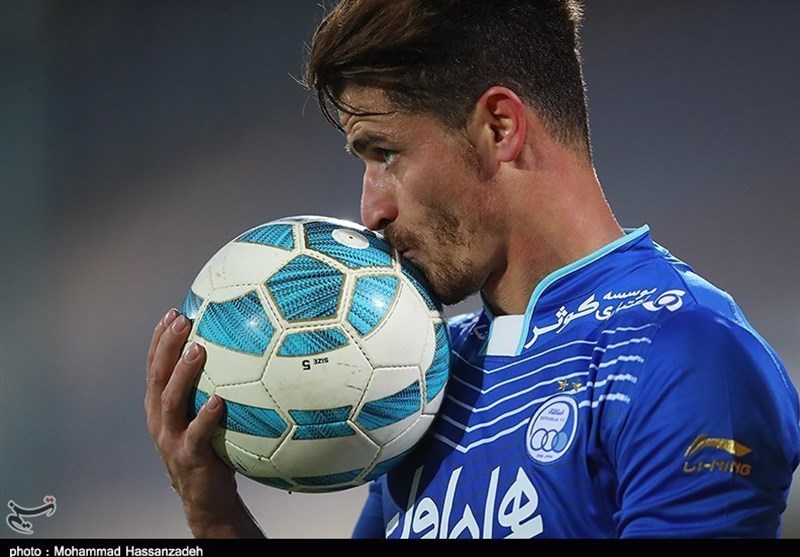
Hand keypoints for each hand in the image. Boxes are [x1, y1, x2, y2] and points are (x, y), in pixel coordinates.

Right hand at [145, 308, 263, 537]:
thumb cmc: (211, 448)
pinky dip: (205, 417)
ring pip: (171, 401)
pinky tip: (218, 400)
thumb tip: (241, 353)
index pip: (154, 366)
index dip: (160, 339)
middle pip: (157, 376)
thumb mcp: (204, 416)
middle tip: (182, 321)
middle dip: (167, 346)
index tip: (173, 312)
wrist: (205, 497)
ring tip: (198, 350)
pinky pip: (197, 434)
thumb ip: (212, 388)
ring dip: (183, 373)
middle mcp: (160, 419)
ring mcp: (171, 438)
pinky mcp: (189, 457)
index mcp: (161, 406)